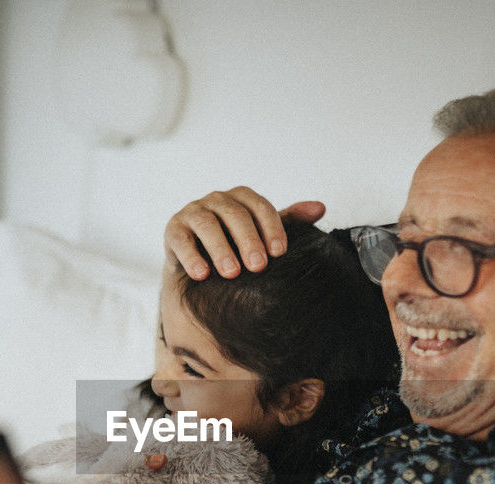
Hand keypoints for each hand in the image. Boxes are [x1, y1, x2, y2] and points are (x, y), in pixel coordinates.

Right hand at [164, 187, 324, 279]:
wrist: (200, 264)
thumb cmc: (237, 246)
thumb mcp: (263, 234)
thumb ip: (290, 221)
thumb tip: (320, 208)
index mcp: (242, 199)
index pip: (260, 207)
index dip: (272, 228)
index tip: (280, 253)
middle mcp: (217, 200)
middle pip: (235, 214)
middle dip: (248, 240)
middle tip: (259, 267)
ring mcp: (193, 212)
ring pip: (207, 224)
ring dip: (220, 248)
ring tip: (232, 273)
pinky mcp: (173, 230)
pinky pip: (181, 240)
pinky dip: (191, 256)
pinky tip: (202, 274)